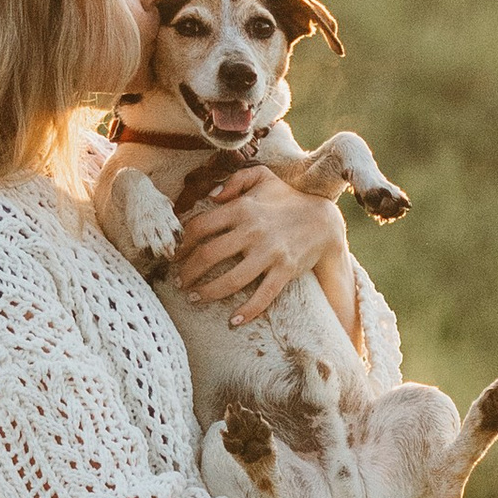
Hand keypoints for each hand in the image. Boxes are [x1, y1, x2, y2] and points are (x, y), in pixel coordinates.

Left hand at [172, 168, 349, 327]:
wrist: (324, 220)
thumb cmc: (288, 199)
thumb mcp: (263, 177)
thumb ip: (235, 180)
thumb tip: (210, 196)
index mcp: (242, 208)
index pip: (200, 227)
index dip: (181, 244)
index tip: (174, 256)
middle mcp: (252, 231)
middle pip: (208, 255)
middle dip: (188, 272)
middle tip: (178, 282)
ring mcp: (269, 252)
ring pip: (230, 280)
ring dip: (207, 293)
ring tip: (194, 298)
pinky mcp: (285, 270)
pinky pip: (263, 295)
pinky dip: (248, 310)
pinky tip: (234, 320)